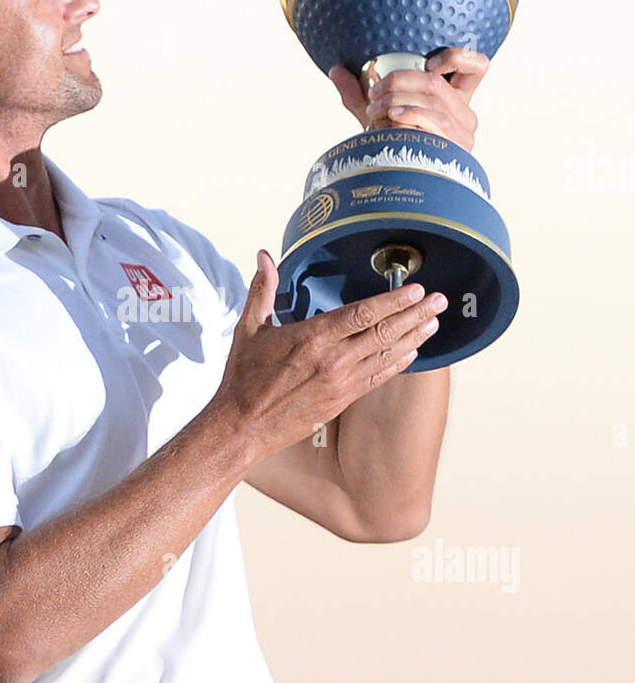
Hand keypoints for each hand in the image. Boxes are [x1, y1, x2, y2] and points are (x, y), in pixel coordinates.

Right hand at [213, 251, 445, 459]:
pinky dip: (397, 363)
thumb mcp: (249, 329)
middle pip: (384, 332)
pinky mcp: (342, 400)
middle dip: (415, 314)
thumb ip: (262, 290)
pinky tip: (413, 352)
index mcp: (311, 338)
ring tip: (434, 323)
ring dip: (414, 337)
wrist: (242, 426)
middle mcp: (332, 360)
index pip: (363, 313)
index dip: (394, 300)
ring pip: (386, 355)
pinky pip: (377, 378)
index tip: (416, 289)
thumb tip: (263, 257)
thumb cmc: (243, 378)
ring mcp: (340, 382)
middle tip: (439, 301)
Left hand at [328, 46, 488, 153]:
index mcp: (454, 102)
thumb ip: (359, 95)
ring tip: (374, 109)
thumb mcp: (377, 118)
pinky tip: (391, 116)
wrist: (398, 190)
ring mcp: (463, 133)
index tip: (427, 65)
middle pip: (436, 81)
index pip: (476, 66)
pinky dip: (409, 112)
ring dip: (397, 97)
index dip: (456, 57)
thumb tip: (334, 70)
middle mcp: (464, 115)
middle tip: (374, 93)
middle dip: (399, 80)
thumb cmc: (392, 152)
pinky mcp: (456, 148)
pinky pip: (434, 119)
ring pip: (432, 96)